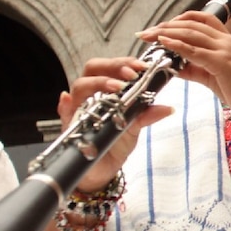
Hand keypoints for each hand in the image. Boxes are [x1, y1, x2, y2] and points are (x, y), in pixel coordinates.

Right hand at [57, 56, 173, 191]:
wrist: (105, 168)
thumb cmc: (116, 142)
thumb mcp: (135, 127)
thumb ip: (147, 115)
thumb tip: (167, 108)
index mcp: (105, 89)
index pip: (111, 66)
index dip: (124, 62)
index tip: (142, 66)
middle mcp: (89, 95)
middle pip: (93, 69)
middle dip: (112, 68)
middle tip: (131, 75)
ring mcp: (77, 109)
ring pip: (79, 87)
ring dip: (98, 83)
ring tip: (117, 87)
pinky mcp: (69, 125)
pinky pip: (63, 112)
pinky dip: (65, 104)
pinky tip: (68, 100)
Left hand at [135, 11, 230, 120]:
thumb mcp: (213, 76)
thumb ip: (194, 68)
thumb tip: (173, 66)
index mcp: (227, 40)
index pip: (200, 20)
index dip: (177, 21)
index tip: (160, 28)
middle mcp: (226, 40)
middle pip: (190, 24)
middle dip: (165, 26)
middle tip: (145, 32)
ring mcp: (225, 49)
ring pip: (191, 33)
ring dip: (166, 33)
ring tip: (149, 36)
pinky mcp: (222, 62)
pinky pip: (195, 50)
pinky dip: (177, 45)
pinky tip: (163, 44)